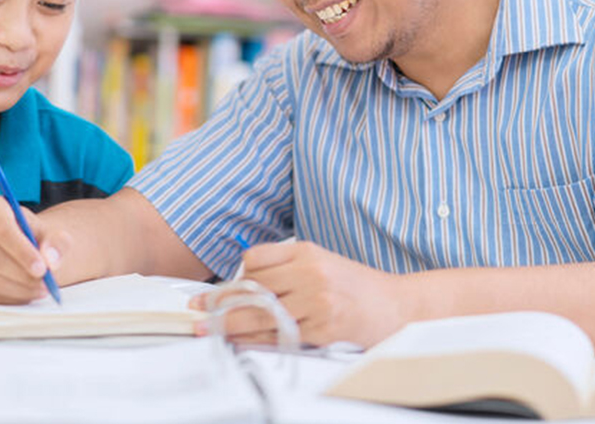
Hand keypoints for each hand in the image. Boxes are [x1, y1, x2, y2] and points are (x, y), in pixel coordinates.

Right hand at [0, 195, 68, 303]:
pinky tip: (23, 294)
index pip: (1, 228)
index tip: (42, 269)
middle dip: (22, 276)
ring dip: (17, 289)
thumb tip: (50, 259)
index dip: (22, 251)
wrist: (21, 248)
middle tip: (45, 284)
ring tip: (40, 289)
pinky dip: (6, 298)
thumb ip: (57, 242)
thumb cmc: (32, 236)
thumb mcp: (51, 233)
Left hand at [191, 241, 410, 347]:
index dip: (237, 277)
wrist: (398, 306)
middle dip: (220, 303)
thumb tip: (243, 283)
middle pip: (252, 287)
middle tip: (196, 312)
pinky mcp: (323, 329)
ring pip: (261, 314)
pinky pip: (280, 336)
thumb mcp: (322, 262)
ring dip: (230, 325)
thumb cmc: (355, 286)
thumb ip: (286, 268)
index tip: (220, 291)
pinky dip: (257, 341)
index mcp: (306, 250)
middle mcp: (310, 272)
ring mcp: (317, 301)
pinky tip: (242, 343)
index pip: (255, 259)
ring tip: (208, 330)